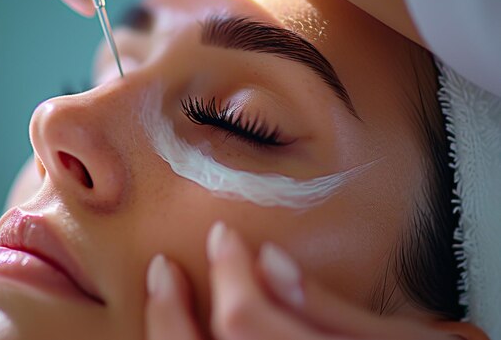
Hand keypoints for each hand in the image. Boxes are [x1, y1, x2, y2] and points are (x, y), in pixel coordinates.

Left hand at [145, 221, 458, 339]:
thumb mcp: (405, 339)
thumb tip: (271, 261)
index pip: (243, 321)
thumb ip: (330, 307)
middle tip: (163, 271)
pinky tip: (181, 332)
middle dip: (172, 309)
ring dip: (167, 331)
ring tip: (161, 297)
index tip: (223, 237)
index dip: (228, 272)